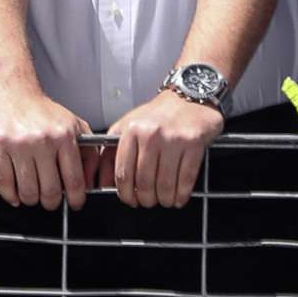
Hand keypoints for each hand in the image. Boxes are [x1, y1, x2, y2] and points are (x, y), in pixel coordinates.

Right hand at [0, 84, 98, 210]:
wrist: (11, 88)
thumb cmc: (41, 109)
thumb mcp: (73, 124)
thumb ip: (87, 152)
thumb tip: (91, 182)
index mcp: (64, 136)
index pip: (74, 179)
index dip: (75, 198)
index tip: (74, 203)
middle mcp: (43, 140)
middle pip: (50, 190)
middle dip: (51, 202)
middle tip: (50, 201)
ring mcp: (20, 144)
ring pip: (27, 190)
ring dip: (30, 199)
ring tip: (31, 195)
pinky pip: (4, 182)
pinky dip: (10, 195)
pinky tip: (14, 195)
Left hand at [98, 89, 224, 208]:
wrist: (192, 94)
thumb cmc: (159, 113)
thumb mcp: (129, 125)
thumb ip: (113, 151)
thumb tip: (104, 181)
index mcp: (131, 130)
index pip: (123, 172)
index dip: (125, 193)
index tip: (129, 200)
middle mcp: (150, 134)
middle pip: (144, 182)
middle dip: (146, 199)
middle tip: (148, 202)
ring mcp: (173, 139)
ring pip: (165, 184)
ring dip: (164, 199)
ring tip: (164, 200)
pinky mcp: (193, 144)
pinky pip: (186, 178)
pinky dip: (181, 194)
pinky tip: (179, 197)